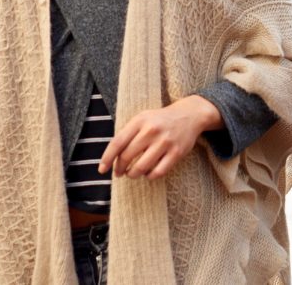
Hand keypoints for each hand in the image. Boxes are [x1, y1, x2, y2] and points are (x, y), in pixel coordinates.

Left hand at [100, 95, 222, 179]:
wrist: (189, 115)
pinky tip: (148, 174)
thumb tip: (112, 158)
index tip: (102, 170)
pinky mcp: (177, 153)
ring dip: (133, 174)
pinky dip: (150, 176)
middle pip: (127, 156)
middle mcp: (151, 130)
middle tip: (119, 173)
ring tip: (132, 174)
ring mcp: (165, 142)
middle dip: (120, 168)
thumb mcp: (142, 119)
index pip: (117, 142)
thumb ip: (128, 134)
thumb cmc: (160, 120)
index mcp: (140, 120)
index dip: (107, 158)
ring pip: (141, 167)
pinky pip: (158, 172)